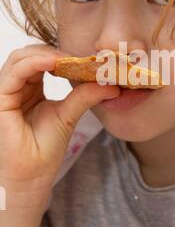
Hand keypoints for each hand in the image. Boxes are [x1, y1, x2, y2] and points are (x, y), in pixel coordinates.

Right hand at [0, 44, 119, 207]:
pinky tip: (54, 62)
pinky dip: (33, 62)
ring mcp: (7, 92)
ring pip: (19, 58)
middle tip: (77, 57)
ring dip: (44, 53)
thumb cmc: (45, 148)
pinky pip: (13, 72)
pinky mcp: (1, 99)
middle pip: (29, 54)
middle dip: (53, 51)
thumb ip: (85, 96)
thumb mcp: (70, 115)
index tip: (85, 58)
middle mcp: (18, 87)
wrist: (33, 175)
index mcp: (32, 88)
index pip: (41, 59)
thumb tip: (113, 85)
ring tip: (67, 59)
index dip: (61, 54)